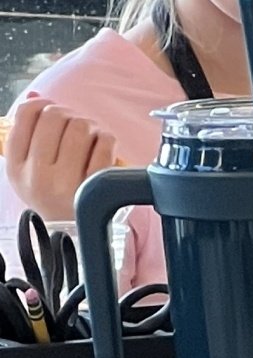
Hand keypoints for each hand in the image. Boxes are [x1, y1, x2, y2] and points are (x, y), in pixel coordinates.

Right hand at [5, 96, 116, 226]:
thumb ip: (29, 133)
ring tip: (92, 138)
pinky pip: (103, 144)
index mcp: (17, 167)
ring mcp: (66, 185)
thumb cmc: (55, 197)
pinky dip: (107, 138)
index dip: (44, 105)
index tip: (55, 115)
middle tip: (78, 128)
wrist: (76, 239)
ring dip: (90, 125)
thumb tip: (36, 96)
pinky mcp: (94, 191)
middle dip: (70, 115)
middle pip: (55, 116)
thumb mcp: (30, 170)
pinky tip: (105, 146)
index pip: (26, 113)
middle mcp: (38, 176)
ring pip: (80, 126)